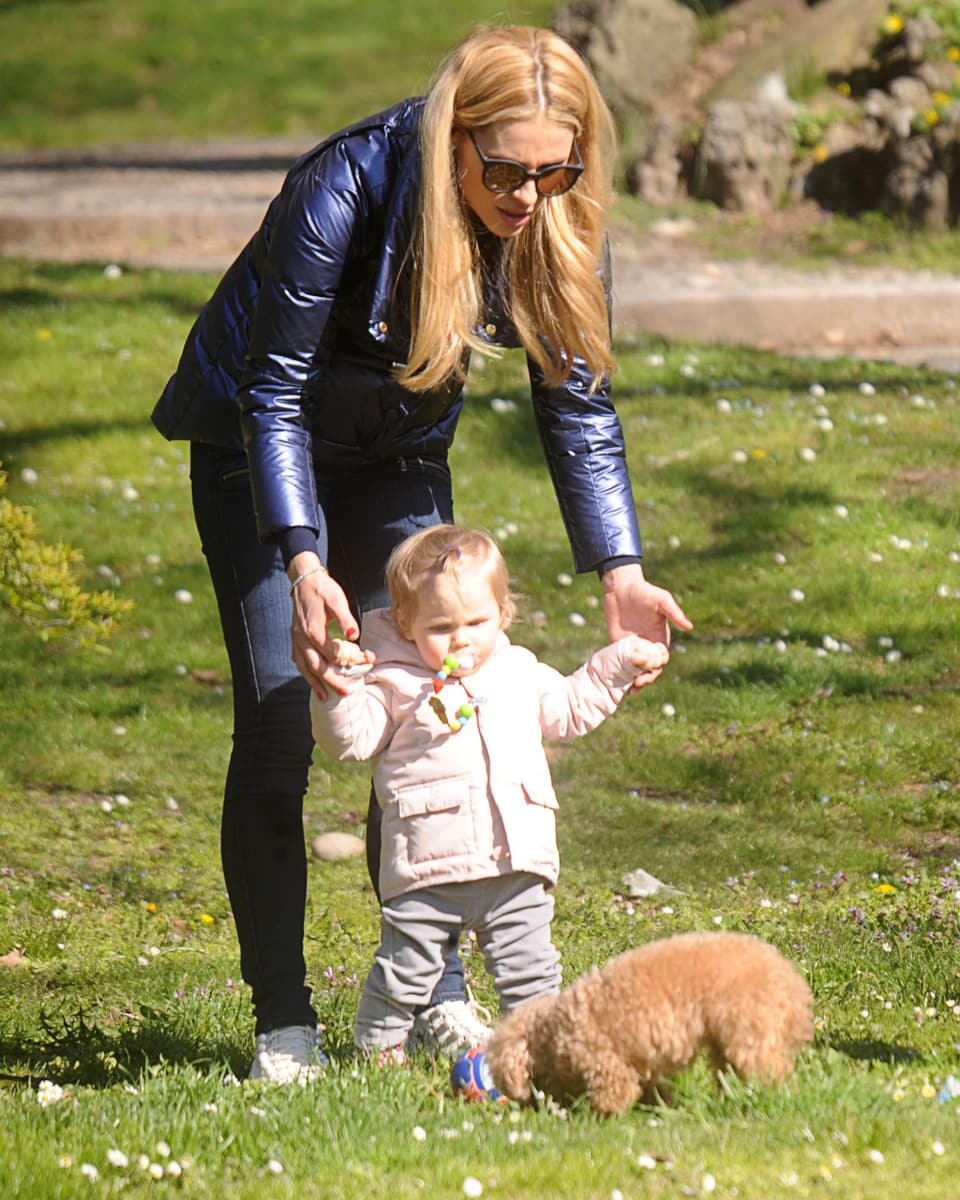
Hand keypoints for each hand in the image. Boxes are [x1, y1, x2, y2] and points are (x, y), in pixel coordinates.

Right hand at [288, 552, 361, 698]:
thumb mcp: (337, 600)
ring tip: (326, 697)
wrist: (304, 579)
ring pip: (305, 667)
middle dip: (332, 681)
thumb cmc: (323, 589)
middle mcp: (302, 638)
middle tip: (347, 692)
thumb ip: (345, 618)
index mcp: (313, 630)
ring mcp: (296, 639)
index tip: (367, 661)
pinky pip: (298, 661)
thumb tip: (355, 635)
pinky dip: (305, 673)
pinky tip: (313, 681)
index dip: (350, 660)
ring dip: (315, 683)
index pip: (333, 653)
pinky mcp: (295, 638)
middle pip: (317, 666)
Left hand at [602, 563, 691, 689]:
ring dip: (633, 681)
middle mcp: (647, 645)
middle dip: (646, 679)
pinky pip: (620, 662)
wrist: (620, 587)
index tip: (650, 674)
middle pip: (649, 668)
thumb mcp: (661, 600)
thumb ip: (674, 613)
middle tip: (637, 685)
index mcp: (659, 638)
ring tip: (629, 691)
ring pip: (635, 669)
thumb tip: (690, 627)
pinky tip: (616, 683)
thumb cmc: (644, 591)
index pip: (661, 659)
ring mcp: (632, 646)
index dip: (657, 668)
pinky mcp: (618, 645)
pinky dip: (620, 673)